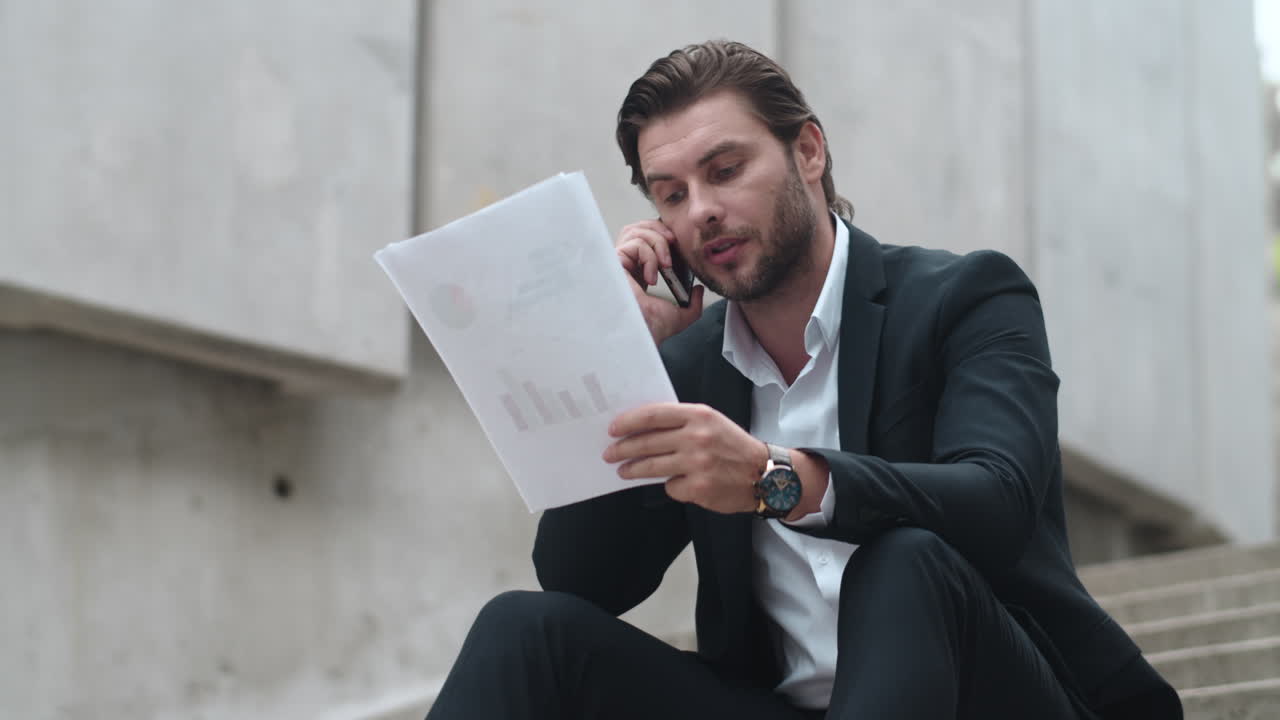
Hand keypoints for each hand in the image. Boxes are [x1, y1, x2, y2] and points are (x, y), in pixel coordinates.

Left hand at [602, 402, 765, 513]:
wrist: (765, 474)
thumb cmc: (733, 446)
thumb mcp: (711, 423)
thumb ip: (681, 423)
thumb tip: (642, 430)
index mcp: (698, 415)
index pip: (653, 415)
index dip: (628, 422)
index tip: (613, 429)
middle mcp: (696, 437)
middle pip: (647, 442)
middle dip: (623, 449)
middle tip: (609, 453)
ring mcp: (697, 463)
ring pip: (652, 466)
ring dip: (632, 470)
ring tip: (623, 471)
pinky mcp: (698, 488)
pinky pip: (671, 487)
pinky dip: (671, 486)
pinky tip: (679, 484)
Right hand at [616, 220, 704, 344]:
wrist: (645, 332)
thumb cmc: (655, 327)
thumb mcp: (682, 315)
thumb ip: (693, 304)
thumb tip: (698, 290)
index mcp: (639, 273)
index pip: (646, 239)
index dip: (661, 234)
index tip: (676, 245)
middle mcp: (626, 265)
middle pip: (637, 227)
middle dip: (657, 229)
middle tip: (673, 244)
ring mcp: (618, 262)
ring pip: (635, 230)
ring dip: (657, 242)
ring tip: (665, 264)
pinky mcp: (614, 262)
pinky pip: (634, 244)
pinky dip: (649, 256)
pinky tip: (651, 277)